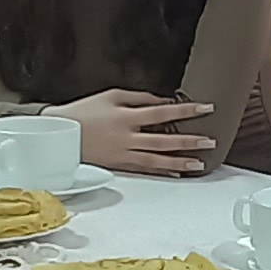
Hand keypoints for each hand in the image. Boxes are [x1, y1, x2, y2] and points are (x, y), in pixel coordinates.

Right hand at [61, 87, 215, 175]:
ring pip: (157, 160)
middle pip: (164, 140)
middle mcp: (127, 137)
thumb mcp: (111, 96)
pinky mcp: (119, 166)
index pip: (162, 113)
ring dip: (180, 162)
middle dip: (189, 141)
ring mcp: (123, 154)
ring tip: (200, 164)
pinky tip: (176, 173)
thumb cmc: (84, 112)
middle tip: (210, 141)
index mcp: (126, 116)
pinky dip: (161, 171)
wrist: (60, 135)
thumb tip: (163, 102)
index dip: (186, 110)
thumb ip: (139, 98)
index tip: (206, 108)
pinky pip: (144, 170)